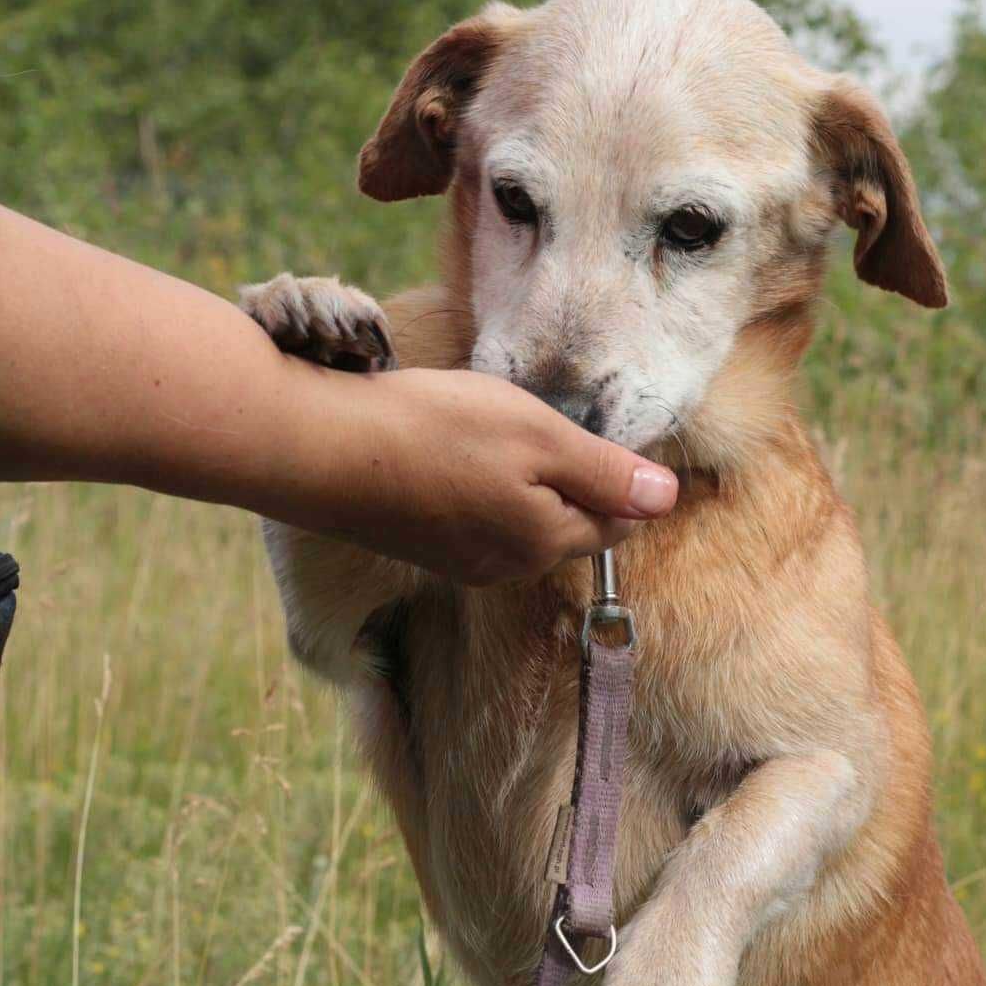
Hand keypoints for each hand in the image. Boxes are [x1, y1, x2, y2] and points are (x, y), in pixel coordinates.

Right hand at [316, 362, 676, 582]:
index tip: (586, 425)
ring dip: (519, 478)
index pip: (616, 520)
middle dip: (567, 476)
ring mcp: (458, 562)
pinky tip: (447, 450)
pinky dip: (475, 485)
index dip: (616, 471)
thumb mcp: (538, 436)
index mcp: (546, 542)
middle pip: (567, 522)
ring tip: (486, 428)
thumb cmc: (433, 431)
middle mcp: (507, 566)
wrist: (318, 450)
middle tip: (532, 419)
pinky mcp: (419, 545)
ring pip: (519, 520)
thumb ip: (606, 471)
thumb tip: (667, 497)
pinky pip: (473, 518)